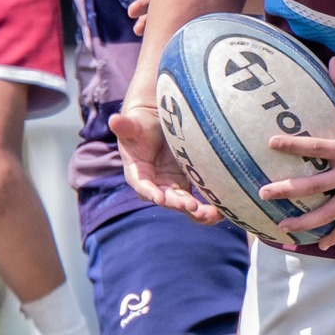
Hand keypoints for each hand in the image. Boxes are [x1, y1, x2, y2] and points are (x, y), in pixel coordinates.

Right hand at [111, 102, 222, 223]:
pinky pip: (197, 201)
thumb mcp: (133, 125)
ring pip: (183, 204)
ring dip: (197, 212)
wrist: (155, 126)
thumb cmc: (141, 125)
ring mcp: (172, 187)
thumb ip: (125, 126)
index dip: (150, 192)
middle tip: (192, 206)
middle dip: (178, 203)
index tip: (159, 198)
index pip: (142, 185)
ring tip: (212, 215)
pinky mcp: (186, 185)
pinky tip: (221, 212)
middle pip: (166, 198)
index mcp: (137, 173)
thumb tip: (114, 119)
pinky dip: (207, 208)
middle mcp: (154, 185)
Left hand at [258, 58, 334, 249]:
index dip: (292, 146)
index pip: (314, 147)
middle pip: (313, 186)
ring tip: (282, 227)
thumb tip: (332, 59)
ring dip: (305, 222)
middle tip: (263, 193)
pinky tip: (321, 245)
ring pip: (328, 212)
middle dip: (286, 191)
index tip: (270, 144)